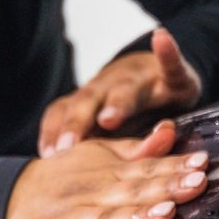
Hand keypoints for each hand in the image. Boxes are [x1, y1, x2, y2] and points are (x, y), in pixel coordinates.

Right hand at [4, 119, 208, 218]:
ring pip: (105, 218)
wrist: (1, 207)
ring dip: (135, 216)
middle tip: (196, 183)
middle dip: (164, 188)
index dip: (173, 167)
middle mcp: (88, 193)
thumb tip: (171, 133)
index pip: (144, 169)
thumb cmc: (61, 184)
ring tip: (165, 212)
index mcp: (103, 172)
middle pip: (131, 191)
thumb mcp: (95, 159)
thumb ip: (135, 151)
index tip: (202, 164)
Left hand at [38, 27, 201, 156]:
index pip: (63, 112)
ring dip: (117, 103)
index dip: (53, 130)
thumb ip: (88, 148)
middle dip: (77, 123)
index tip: (47, 154)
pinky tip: (161, 38)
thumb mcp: (106, 132)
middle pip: (88, 102)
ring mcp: (140, 80)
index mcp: (88, 103)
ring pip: (126, 90)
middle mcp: (109, 87)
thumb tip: (58, 180)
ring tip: (109, 118)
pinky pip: (169, 64)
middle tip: (68, 147)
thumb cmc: (127, 108)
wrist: (157, 71)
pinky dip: (167, 51)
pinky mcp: (171, 76)